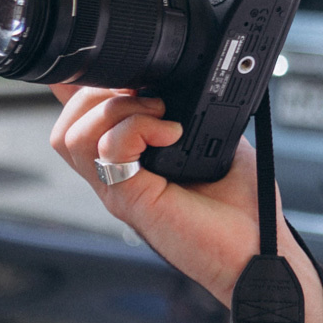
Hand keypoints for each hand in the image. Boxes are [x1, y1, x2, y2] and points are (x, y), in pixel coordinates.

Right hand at [48, 85, 265, 299]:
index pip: (78, 122)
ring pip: (72, 136)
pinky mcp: (130, 199)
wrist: (256, 250)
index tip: (114, 71)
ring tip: (160, 117)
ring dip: (117, 110)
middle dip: (100, 93)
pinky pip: (108, 149)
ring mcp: (116, 190)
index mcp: (127, 164)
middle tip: (151, 99)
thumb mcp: (211, 143)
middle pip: (66, 125)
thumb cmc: (239, 209)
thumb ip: (185, 114)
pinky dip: (139, 128)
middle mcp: (114, 178)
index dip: (80, 91)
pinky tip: (172, 134)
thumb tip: (175, 85)